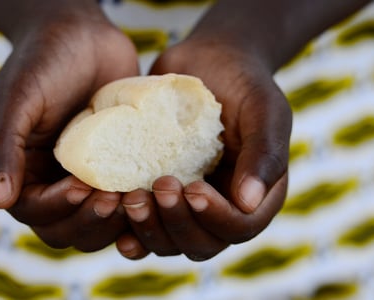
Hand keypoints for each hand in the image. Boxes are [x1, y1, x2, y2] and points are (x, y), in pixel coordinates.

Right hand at [0, 2, 139, 251]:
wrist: (83, 34)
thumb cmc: (43, 61)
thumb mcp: (17, 100)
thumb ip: (1, 148)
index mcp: (22, 172)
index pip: (33, 212)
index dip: (56, 208)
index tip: (80, 187)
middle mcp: (52, 182)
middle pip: (67, 230)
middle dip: (89, 221)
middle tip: (113, 198)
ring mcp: (87, 179)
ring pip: (99, 224)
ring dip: (116, 222)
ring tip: (136, 196)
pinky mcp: (118, 170)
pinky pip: (127, 201)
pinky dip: (139, 205)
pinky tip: (155, 189)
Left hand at [115, 0, 371, 260]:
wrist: (210, 62)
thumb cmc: (244, 83)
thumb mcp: (265, 110)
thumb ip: (265, 153)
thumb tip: (249, 203)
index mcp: (256, 196)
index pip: (240, 227)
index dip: (215, 217)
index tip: (193, 187)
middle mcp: (221, 208)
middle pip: (201, 243)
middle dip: (177, 224)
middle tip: (159, 187)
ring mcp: (186, 204)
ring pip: (168, 241)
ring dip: (148, 228)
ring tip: (130, 199)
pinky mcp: (156, 193)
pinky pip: (141, 224)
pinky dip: (124, 225)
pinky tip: (108, 209)